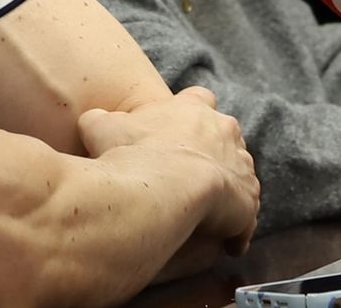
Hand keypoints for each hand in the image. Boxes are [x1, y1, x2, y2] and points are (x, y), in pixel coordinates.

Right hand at [78, 85, 259, 253]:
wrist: (167, 187)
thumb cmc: (134, 153)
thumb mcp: (100, 127)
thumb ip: (99, 120)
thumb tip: (93, 121)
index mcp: (193, 108)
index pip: (199, 98)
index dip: (191, 113)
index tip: (179, 130)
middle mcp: (224, 130)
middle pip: (227, 135)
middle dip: (215, 150)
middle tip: (191, 171)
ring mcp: (241, 164)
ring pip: (241, 173)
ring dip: (228, 188)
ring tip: (208, 212)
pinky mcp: (248, 199)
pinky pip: (247, 215)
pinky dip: (237, 228)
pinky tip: (222, 242)